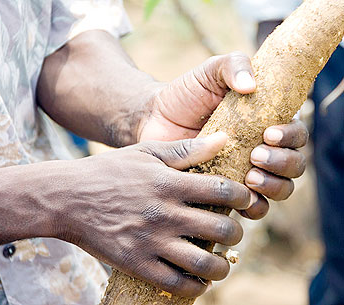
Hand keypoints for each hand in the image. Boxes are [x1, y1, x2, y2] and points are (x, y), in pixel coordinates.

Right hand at [58, 133, 252, 296]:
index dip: (243, 196)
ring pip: (204, 263)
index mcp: (170, 184)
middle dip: (236, 232)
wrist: (68, 198)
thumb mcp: (147, 153)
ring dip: (223, 266)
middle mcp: (165, 214)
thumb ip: (187, 149)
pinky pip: (177, 284)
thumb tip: (224, 140)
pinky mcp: (137, 264)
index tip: (243, 200)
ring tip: (222, 261)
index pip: (223, 191)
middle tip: (232, 231)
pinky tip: (199, 279)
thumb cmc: (111, 172)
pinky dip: (196, 286)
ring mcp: (151, 242)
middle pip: (222, 229)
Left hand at [138, 53, 307, 217]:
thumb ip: (233, 65)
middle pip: (294, 165)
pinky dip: (254, 207)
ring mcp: (245, 172)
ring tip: (250, 177)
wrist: (154, 119)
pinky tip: (240, 199)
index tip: (268, 134)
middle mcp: (260, 149)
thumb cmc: (185, 94)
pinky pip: (253, 208)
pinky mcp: (227, 190)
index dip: (291, 136)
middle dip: (283, 163)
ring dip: (273, 187)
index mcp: (264, 122)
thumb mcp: (210, 72)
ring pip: (280, 189)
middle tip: (255, 155)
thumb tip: (252, 86)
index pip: (296, 133)